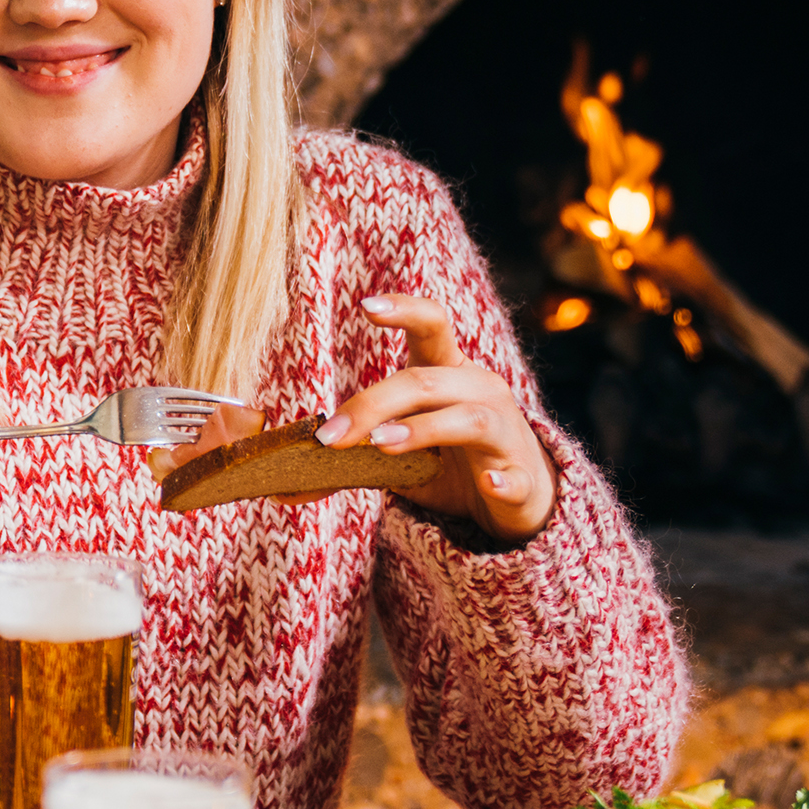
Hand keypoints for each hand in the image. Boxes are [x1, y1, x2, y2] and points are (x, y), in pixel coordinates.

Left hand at [317, 291, 555, 541]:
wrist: (516, 503)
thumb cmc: (452, 463)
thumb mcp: (400, 452)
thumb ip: (356, 450)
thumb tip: (286, 477)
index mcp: (449, 373)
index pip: (432, 325)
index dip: (403, 310)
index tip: (366, 305)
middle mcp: (480, 391)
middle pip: (425, 380)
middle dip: (372, 404)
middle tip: (328, 436)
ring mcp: (505, 433)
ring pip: (467, 419)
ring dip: (422, 430)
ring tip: (380, 445)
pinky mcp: (523, 480)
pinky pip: (514, 478)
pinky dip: (502, 480)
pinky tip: (489, 484)